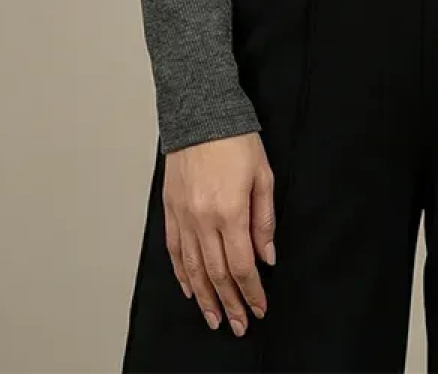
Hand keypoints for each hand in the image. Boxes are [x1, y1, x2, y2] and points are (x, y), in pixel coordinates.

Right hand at [162, 131, 274, 335]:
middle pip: (217, 274)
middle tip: (238, 324)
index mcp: (230, 211)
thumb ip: (264, 220)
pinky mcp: (171, 209)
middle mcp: (203, 219)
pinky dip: (182, 273)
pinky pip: (175, 250)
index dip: (251, 291)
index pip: (241, 265)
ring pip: (193, 268)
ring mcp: (184, 216)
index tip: (259, 307)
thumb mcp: (263, 176)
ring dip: (205, 297)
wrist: (200, 113)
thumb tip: (267, 255)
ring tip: (214, 317)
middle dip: (230, 303)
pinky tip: (190, 288)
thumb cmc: (235, 139)